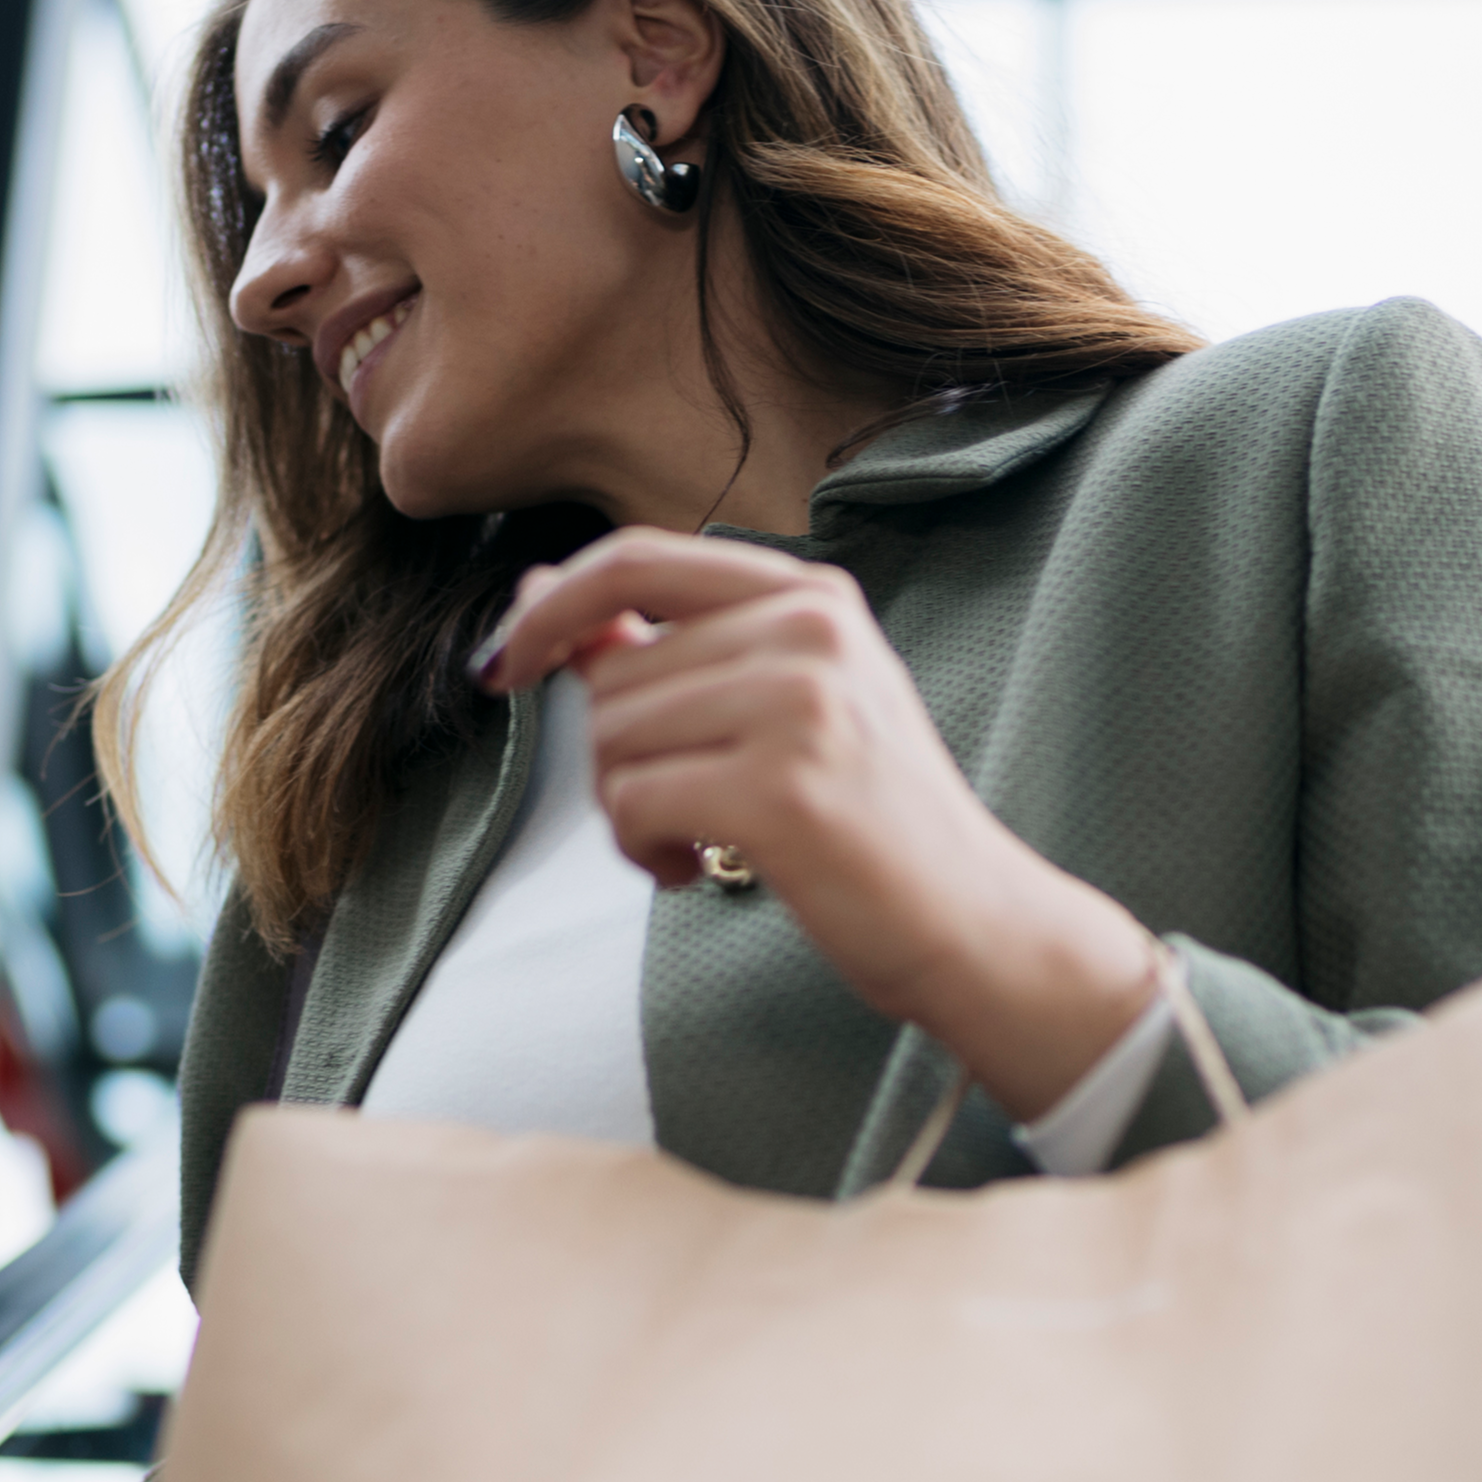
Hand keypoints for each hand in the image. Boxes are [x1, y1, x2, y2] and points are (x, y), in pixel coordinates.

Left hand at [476, 528, 1155, 1119]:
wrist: (974, 922)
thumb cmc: (864, 819)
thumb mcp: (779, 703)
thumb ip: (669, 646)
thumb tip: (539, 596)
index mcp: (809, 595)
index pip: (633, 559)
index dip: (550, 609)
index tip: (507, 663)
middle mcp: (808, 632)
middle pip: (611, 675)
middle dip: (612, 755)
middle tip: (675, 807)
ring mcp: (798, 706)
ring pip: (610, 741)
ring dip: (627, 810)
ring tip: (697, 837)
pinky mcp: (779, 790)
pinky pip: (631, 803)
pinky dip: (641, 850)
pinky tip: (694, 867)